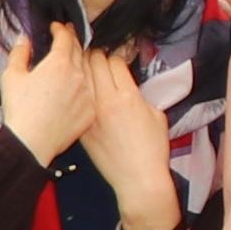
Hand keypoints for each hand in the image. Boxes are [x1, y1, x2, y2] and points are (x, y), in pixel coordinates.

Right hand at [0, 17, 108, 164]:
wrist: (31, 143)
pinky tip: (75, 89)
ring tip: (71, 64)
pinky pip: (91, 93)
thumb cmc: (20, 109)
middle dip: (72, 43)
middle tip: (66, 40)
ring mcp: (88, 94)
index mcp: (59, 63)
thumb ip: (19, 52)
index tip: (56, 27)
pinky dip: (84, 86)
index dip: (61, 29)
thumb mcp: (12, 76)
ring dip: (80, 64)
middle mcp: (78, 75)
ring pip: (87, 71)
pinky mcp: (90, 111)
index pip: (66, 37)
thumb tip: (24, 39)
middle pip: (80, 51)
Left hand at [70, 45, 177, 227]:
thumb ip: (140, 94)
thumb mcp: (155, 114)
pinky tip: (76, 85)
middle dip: (94, 52)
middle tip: (95, 49)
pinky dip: (75, 89)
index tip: (116, 50)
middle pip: (92, 62)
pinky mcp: (81, 127)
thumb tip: (128, 83)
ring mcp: (90, 114)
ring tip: (80, 59)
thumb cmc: (153, 149)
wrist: (138, 180)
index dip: (115, 51)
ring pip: (79, 78)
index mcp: (127, 96)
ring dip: (80, 65)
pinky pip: (75, 99)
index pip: (113, 59)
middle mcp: (105, 101)